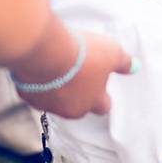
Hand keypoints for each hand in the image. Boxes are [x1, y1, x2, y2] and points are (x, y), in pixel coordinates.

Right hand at [16, 32, 135, 117]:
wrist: (46, 53)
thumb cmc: (84, 54)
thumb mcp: (112, 52)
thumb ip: (123, 62)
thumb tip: (135, 67)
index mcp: (93, 102)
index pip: (102, 107)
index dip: (102, 97)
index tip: (100, 85)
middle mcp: (70, 109)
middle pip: (77, 107)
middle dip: (78, 94)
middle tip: (77, 74)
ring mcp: (47, 105)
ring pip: (54, 101)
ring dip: (57, 89)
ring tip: (58, 68)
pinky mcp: (27, 95)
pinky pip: (34, 91)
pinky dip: (37, 82)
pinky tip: (40, 67)